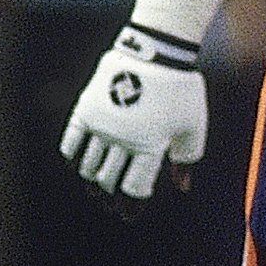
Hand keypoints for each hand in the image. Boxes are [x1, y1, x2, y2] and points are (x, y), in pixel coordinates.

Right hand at [62, 26, 209, 210]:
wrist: (157, 51)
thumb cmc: (180, 90)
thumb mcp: (193, 125)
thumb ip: (186, 159)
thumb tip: (182, 187)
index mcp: (150, 147)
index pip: (134, 187)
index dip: (131, 205)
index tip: (128, 214)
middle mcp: (123, 140)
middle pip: (109, 179)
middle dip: (109, 195)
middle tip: (109, 202)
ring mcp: (103, 125)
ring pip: (89, 164)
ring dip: (91, 179)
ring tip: (94, 186)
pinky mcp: (87, 108)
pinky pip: (72, 140)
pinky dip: (72, 155)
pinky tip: (76, 163)